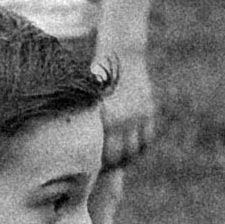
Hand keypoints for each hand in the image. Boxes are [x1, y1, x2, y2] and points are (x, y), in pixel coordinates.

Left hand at [98, 49, 155, 167]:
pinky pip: (148, 138)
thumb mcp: (88, 96)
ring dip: (129, 158)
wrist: (123, 54)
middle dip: (114, 165)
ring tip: (120, 162)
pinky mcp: (149, 111)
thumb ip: (87, 118)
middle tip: (107, 169)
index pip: (104, 153)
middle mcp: (124, 118)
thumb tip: (75, 141)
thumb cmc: (96, 75)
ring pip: (137, 149)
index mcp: (105, 116)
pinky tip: (133, 151)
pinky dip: (141, 147)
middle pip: (122, 155)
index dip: (100, 165)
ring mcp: (139, 115)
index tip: (93, 169)